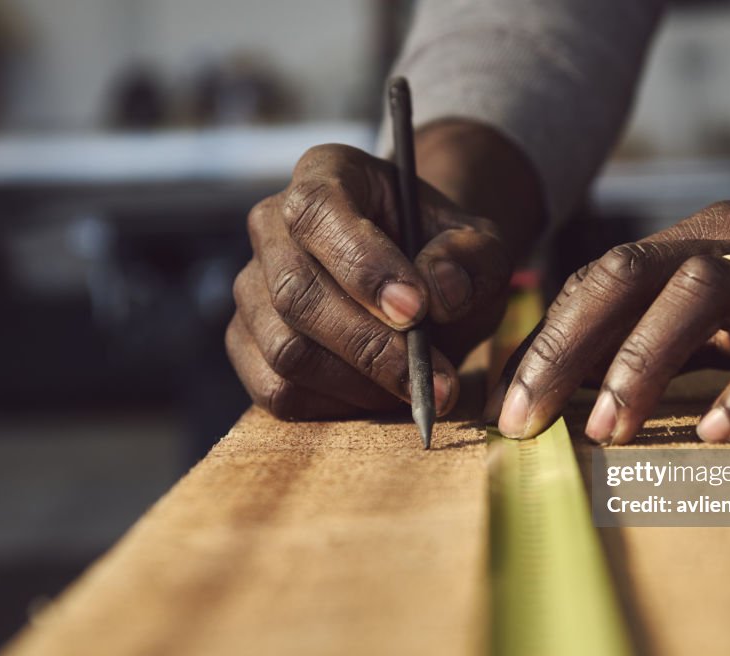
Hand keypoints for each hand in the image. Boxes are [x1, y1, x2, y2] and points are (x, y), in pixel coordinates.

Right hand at [227, 143, 512, 418]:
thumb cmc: (446, 257)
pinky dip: (334, 406)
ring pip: (286, 349)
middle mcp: (272, 224)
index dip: (362, 265)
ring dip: (359, 382)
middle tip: (433, 376)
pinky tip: (379, 395)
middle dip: (369, 344)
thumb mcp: (481, 247)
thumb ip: (471, 259)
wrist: (424, 288)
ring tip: (416, 385)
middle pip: (296, 292)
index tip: (416, 310)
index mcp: (326, 175)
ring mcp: (252, 287)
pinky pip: (277, 390)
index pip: (318, 212)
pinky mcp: (248, 343)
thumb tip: (439, 293)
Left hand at [492, 200, 729, 442]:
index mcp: (702, 241)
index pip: (602, 279)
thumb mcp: (729, 320)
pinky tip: (718, 433)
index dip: (546, 340)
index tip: (508, 407)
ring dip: (646, 362)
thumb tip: (562, 391)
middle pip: (633, 273)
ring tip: (611, 430)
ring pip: (707, 294)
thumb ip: (658, 341)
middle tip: (529, 420)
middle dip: (569, 347)